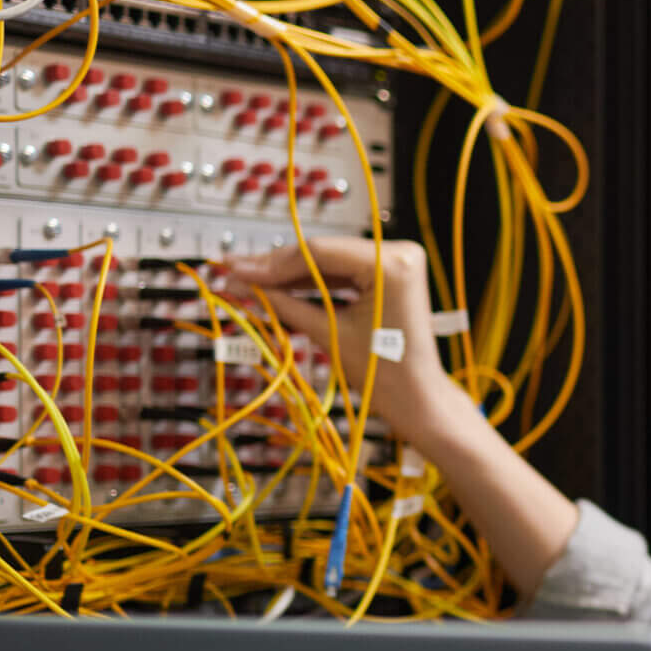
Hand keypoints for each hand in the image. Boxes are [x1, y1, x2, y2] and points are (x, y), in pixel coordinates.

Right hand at [213, 235, 464, 444]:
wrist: (417, 398)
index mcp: (392, 264)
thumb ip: (283, 303)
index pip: (318, 253)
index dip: (271, 262)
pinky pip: (341, 273)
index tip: (235, 268)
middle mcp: (398, 252)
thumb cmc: (385, 373)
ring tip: (248, 282)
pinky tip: (276, 288)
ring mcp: (395, 261)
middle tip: (233, 272)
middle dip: (276, 268)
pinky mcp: (387, 273)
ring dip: (289, 275)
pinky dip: (311, 283)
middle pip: (321, 254)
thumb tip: (241, 284)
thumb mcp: (328, 333)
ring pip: (328, 262)